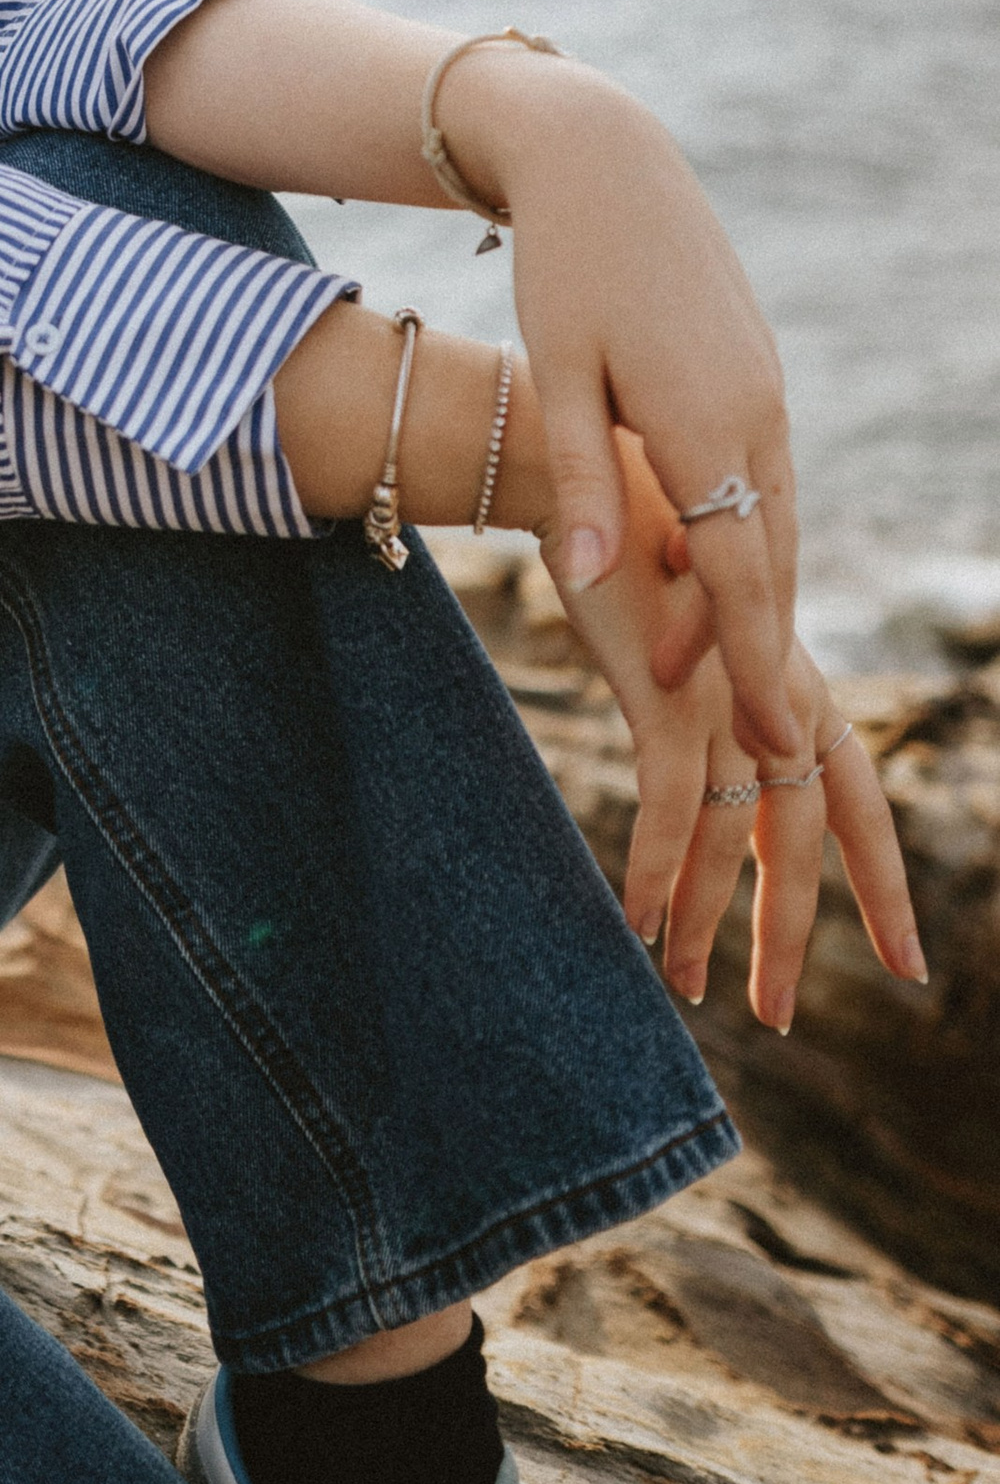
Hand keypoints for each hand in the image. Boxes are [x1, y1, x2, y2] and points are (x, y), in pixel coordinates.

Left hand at [448, 52, 802, 759]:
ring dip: (751, 599)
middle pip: (768, 559)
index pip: (741, 574)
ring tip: (720, 683)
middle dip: (762, 654)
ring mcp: (762, 391)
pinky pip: (761, 479)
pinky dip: (745, 539)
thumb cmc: (562, 266)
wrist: (603, 161)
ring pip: (771, 522)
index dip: (754, 664)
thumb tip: (598, 583)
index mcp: (705, 422)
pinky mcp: (752, 373)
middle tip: (761, 749)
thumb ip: (582, 480)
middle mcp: (754, 412)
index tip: (769, 743)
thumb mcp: (557, 375)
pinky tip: (713, 577)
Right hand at [536, 433, 922, 1021]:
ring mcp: (725, 691)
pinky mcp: (667, 689)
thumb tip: (709, 772)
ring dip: (710, 920)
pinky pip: (673, 805)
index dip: (882, 882)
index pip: (856, 793)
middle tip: (784, 1015)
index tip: (905, 964)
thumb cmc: (624, 548)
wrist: (578, 468)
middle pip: (817, 828)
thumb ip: (709, 703)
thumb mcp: (686, 639)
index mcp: (788, 682)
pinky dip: (661, 870)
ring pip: (740, 833)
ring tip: (687, 987)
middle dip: (801, 929)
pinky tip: (638, 923)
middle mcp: (773, 690)